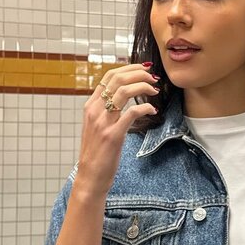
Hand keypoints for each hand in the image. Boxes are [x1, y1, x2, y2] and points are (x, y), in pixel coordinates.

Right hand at [75, 63, 160, 195]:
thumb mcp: (96, 126)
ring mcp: (103, 122)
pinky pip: (132, 113)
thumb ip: (106, 111)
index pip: (109, 76)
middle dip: (139, 73)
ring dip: (143, 86)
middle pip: (117, 78)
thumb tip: (123, 97)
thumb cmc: (97, 152)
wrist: (90, 176)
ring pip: (124, 91)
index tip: (144, 69)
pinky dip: (145, 107)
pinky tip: (152, 109)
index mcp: (91, 106)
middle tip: (153, 77)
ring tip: (154, 90)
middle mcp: (95, 110)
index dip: (129, 68)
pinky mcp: (113, 135)